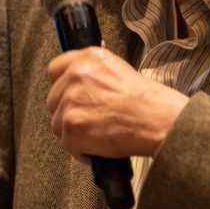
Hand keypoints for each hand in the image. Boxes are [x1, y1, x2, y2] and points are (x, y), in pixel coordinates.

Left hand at [46, 47, 188, 160]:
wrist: (156, 119)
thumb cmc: (145, 100)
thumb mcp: (117, 70)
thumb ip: (93, 73)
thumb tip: (78, 85)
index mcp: (87, 58)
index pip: (55, 69)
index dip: (60, 85)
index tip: (67, 95)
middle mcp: (75, 76)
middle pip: (53, 100)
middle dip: (68, 112)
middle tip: (90, 119)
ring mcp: (71, 101)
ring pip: (58, 123)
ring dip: (74, 132)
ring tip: (98, 133)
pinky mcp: (71, 126)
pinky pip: (67, 143)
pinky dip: (81, 150)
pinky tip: (100, 145)